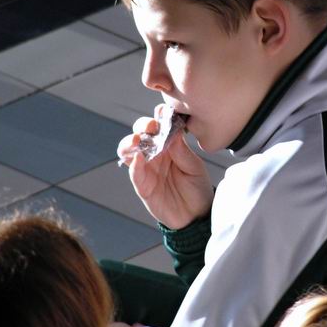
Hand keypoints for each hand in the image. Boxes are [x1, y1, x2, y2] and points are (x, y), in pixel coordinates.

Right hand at [117, 105, 213, 228]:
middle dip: (142, 126)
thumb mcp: (195, 167)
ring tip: (138, 140)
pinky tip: (138, 159)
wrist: (196, 215)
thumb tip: (173, 130)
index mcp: (169, 145)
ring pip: (129, 151)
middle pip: (140, 134)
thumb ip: (182, 151)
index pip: (159, 126)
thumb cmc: (197, 187)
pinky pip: (134, 173)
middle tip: (151, 126)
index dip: (158, 117)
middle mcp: (154, 154)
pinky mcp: (143, 186)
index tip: (162, 111)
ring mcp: (146, 169)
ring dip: (130, 142)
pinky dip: (134, 165)